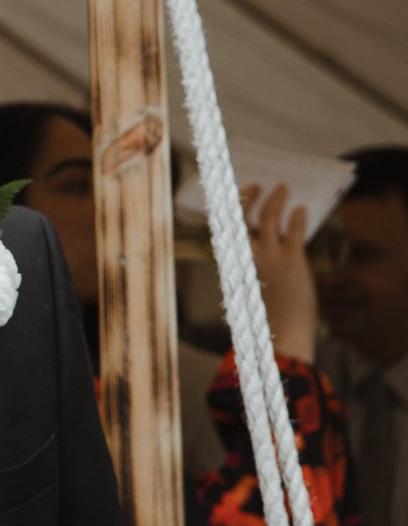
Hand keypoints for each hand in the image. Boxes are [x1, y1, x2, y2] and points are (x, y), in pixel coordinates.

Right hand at [243, 183, 317, 364]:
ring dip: (275, 198)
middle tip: (256, 186)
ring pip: (269, 216)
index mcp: (232, 264)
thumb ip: (251, 271)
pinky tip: (301, 209)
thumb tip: (261, 253)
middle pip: (241, 214)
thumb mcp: (249, 294)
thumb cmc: (265, 322)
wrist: (280, 340)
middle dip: (247, 196)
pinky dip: (297, 216)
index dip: (226, 209)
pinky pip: (294, 230)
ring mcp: (269, 256)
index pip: (223, 228)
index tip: (230, 196)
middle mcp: (246, 256)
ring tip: (283, 188)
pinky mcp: (292, 260)